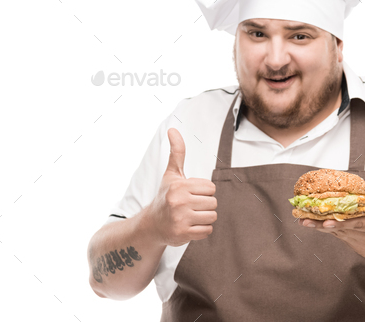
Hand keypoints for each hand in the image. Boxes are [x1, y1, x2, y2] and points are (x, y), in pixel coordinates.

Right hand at [147, 128, 216, 246]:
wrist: (151, 225)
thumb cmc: (165, 196)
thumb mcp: (171, 174)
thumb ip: (177, 152)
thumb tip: (173, 129)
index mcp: (179, 186)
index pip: (211, 188)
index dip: (204, 192)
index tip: (192, 194)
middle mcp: (178, 202)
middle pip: (213, 203)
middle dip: (205, 205)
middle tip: (191, 207)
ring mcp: (180, 219)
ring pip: (212, 217)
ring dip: (204, 218)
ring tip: (191, 216)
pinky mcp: (182, 234)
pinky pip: (207, 231)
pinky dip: (202, 230)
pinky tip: (190, 226)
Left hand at [299, 168, 364, 270]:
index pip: (359, 224)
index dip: (343, 223)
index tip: (328, 222)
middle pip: (341, 229)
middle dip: (322, 224)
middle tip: (304, 219)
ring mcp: (357, 243)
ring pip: (335, 234)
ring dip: (318, 227)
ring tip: (301, 220)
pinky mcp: (352, 244)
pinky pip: (336, 236)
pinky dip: (323, 229)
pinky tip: (309, 222)